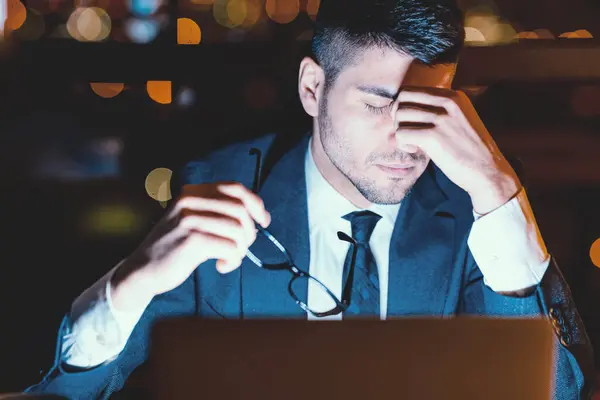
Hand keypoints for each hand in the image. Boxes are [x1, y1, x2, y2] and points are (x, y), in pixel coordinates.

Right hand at [112, 182, 270, 305]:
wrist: (142, 270)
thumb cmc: (175, 248)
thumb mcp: (192, 220)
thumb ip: (218, 212)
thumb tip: (258, 216)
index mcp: (192, 192)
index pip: (234, 188)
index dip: (255, 203)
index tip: (264, 221)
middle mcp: (189, 201)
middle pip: (240, 210)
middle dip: (249, 232)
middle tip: (241, 248)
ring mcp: (189, 219)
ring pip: (238, 230)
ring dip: (241, 249)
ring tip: (230, 258)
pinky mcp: (192, 241)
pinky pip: (230, 248)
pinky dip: (233, 260)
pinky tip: (222, 266)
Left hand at [391, 86, 521, 213]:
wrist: (489, 171)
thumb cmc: (469, 151)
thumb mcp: (457, 122)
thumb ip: (433, 114)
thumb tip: (395, 121)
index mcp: (453, 95)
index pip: (413, 89)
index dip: (404, 106)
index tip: (410, 123)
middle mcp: (448, 101)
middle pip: (403, 96)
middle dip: (397, 115)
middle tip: (406, 131)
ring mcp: (441, 118)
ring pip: (400, 114)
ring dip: (399, 131)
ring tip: (413, 143)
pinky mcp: (434, 136)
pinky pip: (401, 133)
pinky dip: (402, 143)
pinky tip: (415, 150)